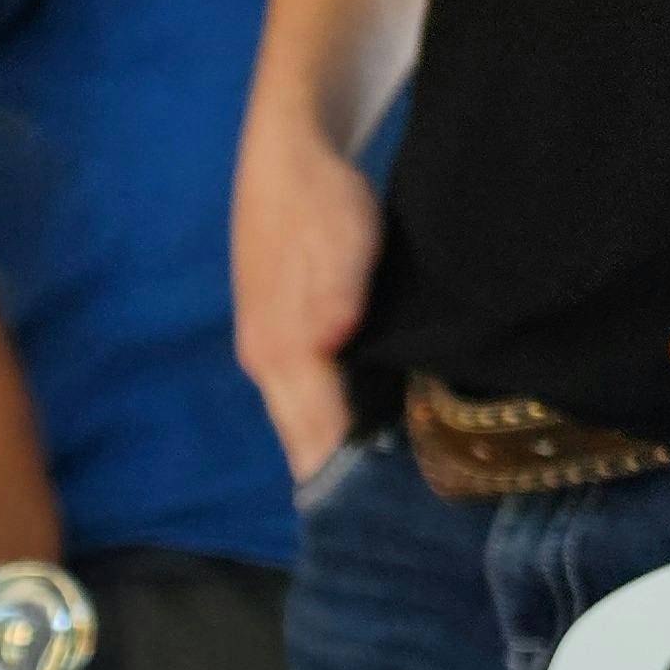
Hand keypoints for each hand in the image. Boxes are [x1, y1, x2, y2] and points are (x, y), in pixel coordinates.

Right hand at [233, 115, 379, 483]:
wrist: (291, 147)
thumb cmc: (317, 199)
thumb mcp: (339, 249)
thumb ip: (334, 310)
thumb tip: (334, 355)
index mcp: (278, 354)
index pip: (308, 441)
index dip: (341, 482)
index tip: (380, 522)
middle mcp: (271, 363)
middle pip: (306, 439)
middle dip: (344, 476)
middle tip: (398, 516)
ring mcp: (278, 348)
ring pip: (311, 415)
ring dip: (346, 444)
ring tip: (392, 480)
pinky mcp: (294, 330)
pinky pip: (319, 389)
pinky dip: (347, 409)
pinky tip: (378, 418)